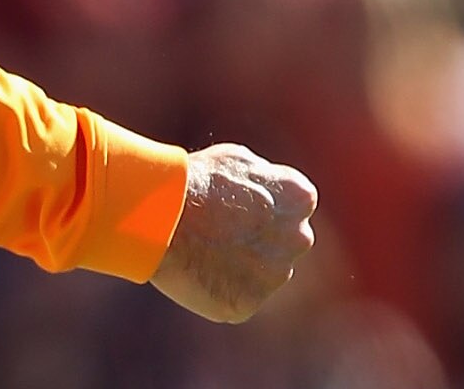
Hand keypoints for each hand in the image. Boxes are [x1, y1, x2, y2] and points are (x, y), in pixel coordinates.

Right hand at [150, 145, 316, 323]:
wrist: (163, 215)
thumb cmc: (196, 180)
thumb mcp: (237, 160)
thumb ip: (265, 180)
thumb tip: (267, 191)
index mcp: (299, 197)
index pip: (295, 204)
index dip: (264, 203)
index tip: (238, 202)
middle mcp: (298, 239)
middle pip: (283, 242)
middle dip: (259, 238)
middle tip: (219, 227)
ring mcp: (275, 275)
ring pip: (261, 273)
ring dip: (239, 264)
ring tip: (201, 247)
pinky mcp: (247, 303)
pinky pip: (236, 296)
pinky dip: (218, 286)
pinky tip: (195, 268)